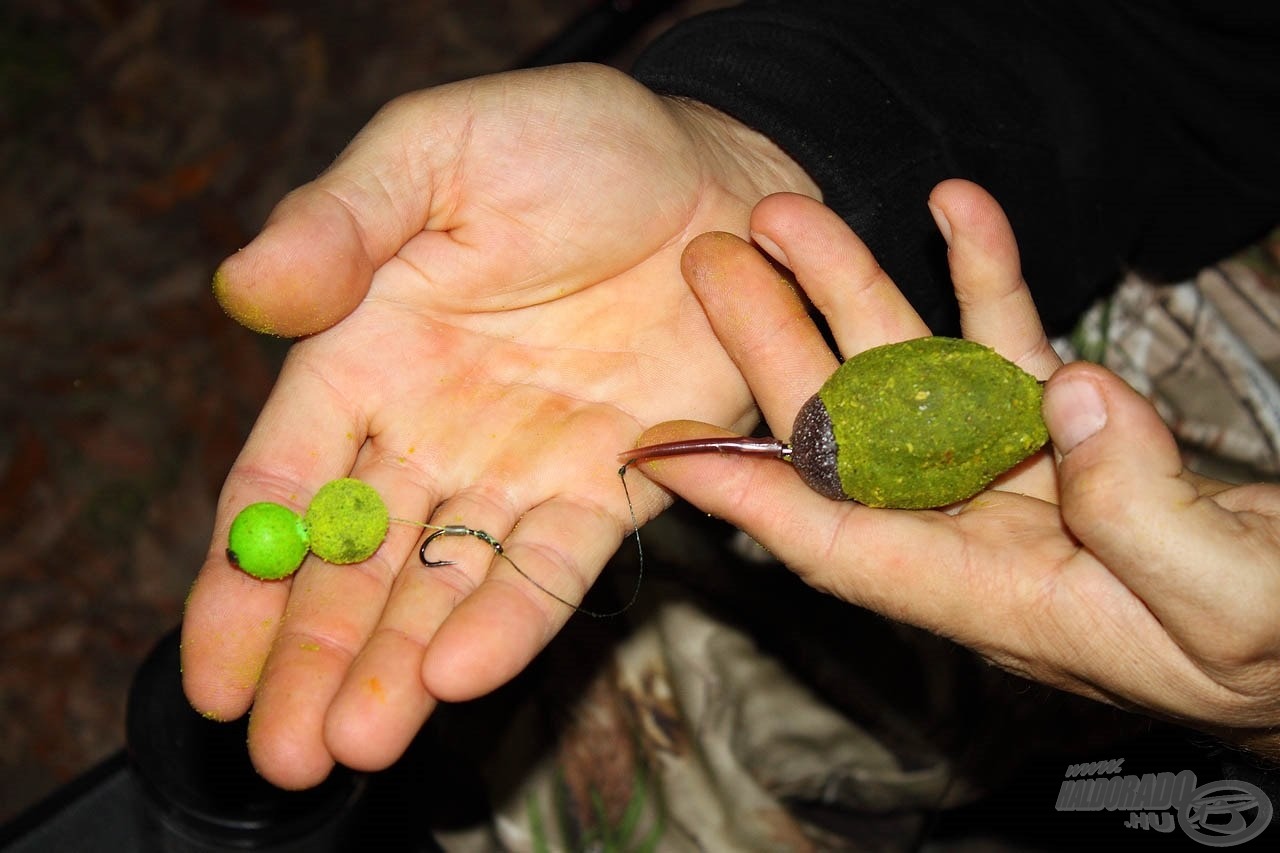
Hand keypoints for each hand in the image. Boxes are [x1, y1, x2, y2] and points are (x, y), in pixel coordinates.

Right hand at [182, 63, 817, 788]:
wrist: (713, 168)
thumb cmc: (566, 142)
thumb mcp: (433, 150)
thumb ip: (340, 220)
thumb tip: (245, 289)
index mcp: (367, 354)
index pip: (282, 488)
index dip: (238, 582)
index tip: (208, 673)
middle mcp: (435, 428)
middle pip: (356, 564)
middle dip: (313, 657)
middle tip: (280, 751)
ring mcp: (525, 463)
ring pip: (448, 586)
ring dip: (401, 667)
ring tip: (359, 743)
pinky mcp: (617, 479)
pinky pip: (559, 562)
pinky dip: (515, 617)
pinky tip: (466, 674)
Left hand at [634, 180, 1279, 756]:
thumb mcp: (1231, 604)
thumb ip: (1146, 517)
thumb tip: (1075, 398)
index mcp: (991, 597)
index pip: (840, 543)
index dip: (746, 496)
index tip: (659, 448)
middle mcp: (981, 528)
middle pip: (850, 436)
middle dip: (775, 350)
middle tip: (711, 264)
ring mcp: (1020, 468)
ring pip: (913, 371)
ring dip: (858, 291)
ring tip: (795, 216)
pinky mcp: (1075, 425)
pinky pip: (1011, 343)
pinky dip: (985, 276)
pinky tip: (955, 207)